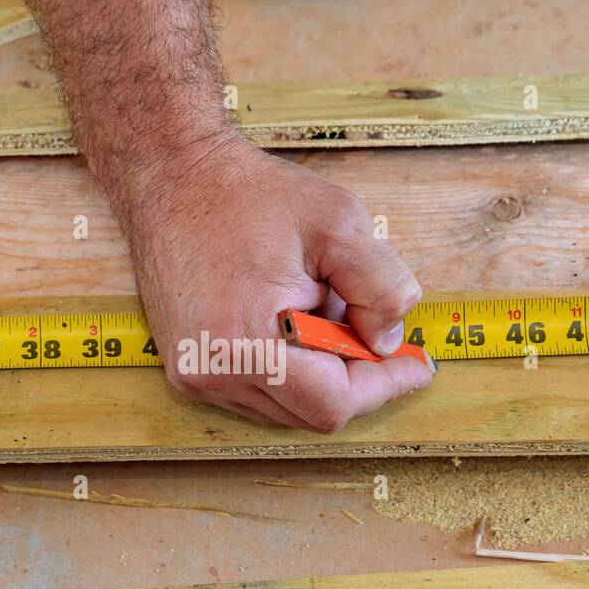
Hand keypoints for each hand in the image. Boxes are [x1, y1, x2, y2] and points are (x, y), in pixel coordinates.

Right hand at [123, 137, 435, 432]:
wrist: (171, 176)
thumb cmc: (247, 195)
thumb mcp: (340, 224)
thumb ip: (382, 288)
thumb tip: (389, 342)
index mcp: (244, 344)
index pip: (331, 403)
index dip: (384, 386)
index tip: (418, 366)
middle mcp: (212, 373)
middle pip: (310, 412)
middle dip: (352, 373)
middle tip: (371, 323)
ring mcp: (194, 375)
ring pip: (286, 406)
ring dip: (319, 369)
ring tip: (319, 304)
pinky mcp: (187, 368)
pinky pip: (257, 391)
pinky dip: (288, 366)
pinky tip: (288, 316)